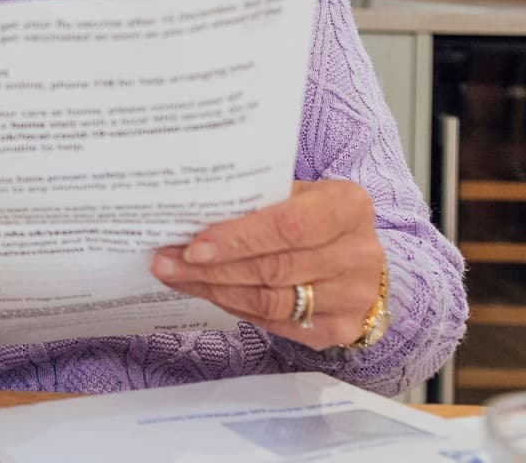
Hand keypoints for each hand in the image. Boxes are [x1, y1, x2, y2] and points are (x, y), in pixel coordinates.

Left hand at [150, 180, 386, 350]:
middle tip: (165, 263)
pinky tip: (208, 293)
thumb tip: (188, 216)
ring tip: (176, 277)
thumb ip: (257, 203)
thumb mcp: (297, 196)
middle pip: (274, 268)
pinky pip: (276, 323)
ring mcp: (354, 297)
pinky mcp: (341, 329)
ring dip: (215, 290)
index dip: (238, 240)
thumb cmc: (315, 218)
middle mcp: (359, 254)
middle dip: (212, 269)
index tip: (192, 247)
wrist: (357, 257)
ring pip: (270, 300)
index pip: (288, 227)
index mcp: (348, 208)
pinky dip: (235, 307)